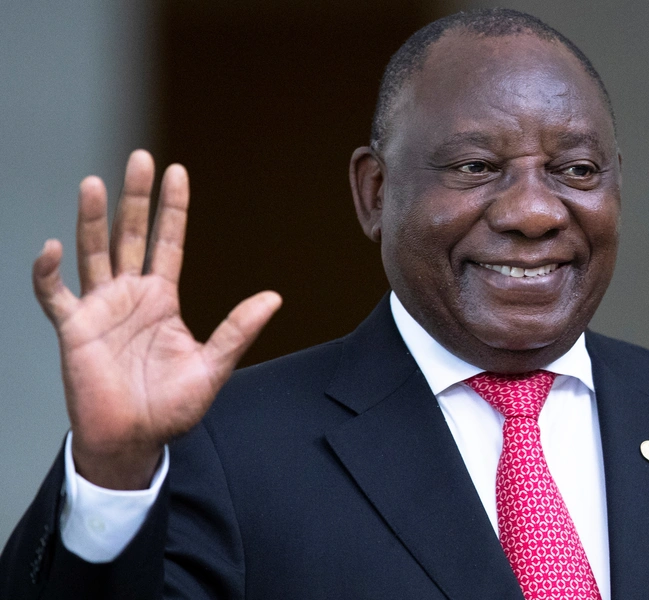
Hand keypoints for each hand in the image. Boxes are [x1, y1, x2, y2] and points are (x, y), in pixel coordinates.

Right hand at [33, 150, 280, 489]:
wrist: (134, 439)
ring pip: (93, 253)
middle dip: (135, 198)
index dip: (172, 209)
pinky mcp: (74, 330)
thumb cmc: (171, 407)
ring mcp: (99, 309)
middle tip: (141, 159)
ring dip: (92, 220)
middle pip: (130, 236)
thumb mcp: (212, 365)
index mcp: (162, 300)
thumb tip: (274, 297)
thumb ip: (238, 330)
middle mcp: (130, 296)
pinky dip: (49, 274)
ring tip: (95, 183)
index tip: (176, 172)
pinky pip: (55, 296)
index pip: (168, 243)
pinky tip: (52, 250)